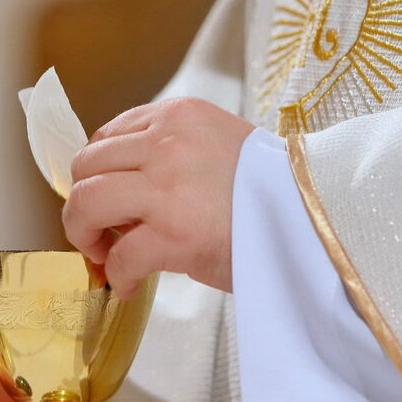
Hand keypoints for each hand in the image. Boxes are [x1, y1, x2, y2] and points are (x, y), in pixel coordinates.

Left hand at [62, 97, 254, 296]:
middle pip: (86, 166)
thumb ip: (170, 156)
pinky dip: (116, 275)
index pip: (107, 135)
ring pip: (86, 202)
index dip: (98, 173)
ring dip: (84, 234)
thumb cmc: (272, 194)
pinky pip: (118, 255)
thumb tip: (120, 193)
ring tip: (102, 255)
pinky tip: (130, 285)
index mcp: (179, 116)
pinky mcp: (172, 233)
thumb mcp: (218, 149)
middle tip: (97, 232)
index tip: (106, 200)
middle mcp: (167, 142)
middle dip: (82, 202)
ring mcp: (167, 186)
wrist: (319, 221)